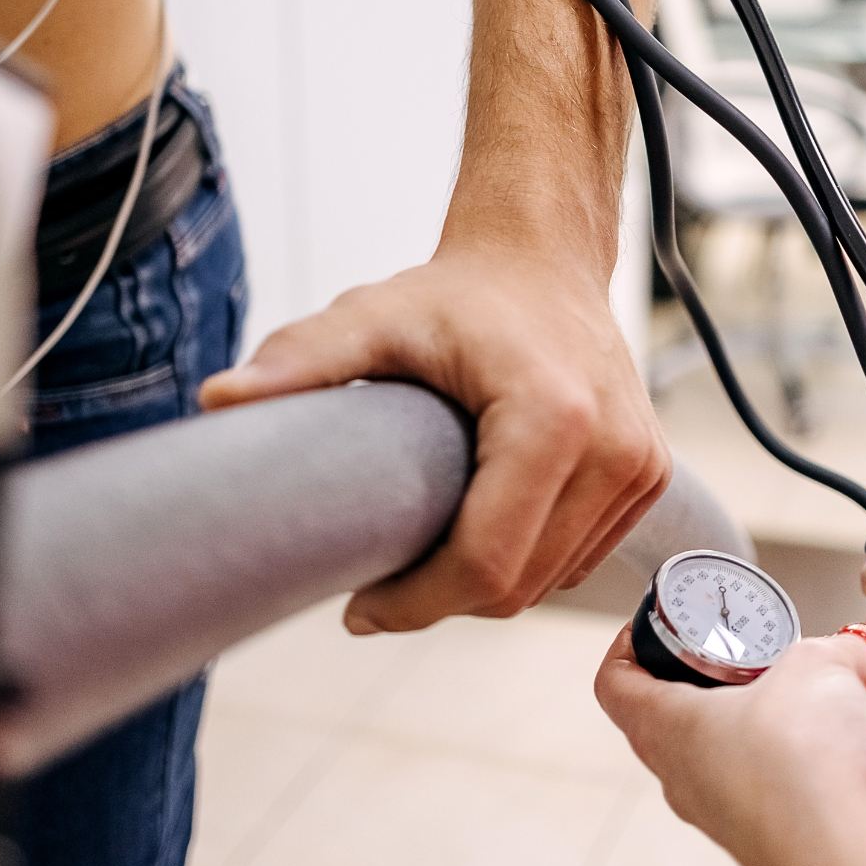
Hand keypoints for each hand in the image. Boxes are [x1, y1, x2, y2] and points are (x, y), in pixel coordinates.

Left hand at [200, 241, 669, 633]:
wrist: (543, 257)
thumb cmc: (456, 294)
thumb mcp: (372, 317)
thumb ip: (300, 359)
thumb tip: (216, 401)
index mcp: (554, 420)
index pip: (485, 565)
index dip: (415, 604)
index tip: (358, 608)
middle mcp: (616, 452)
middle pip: (516, 588)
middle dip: (440, 601)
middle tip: (378, 585)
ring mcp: (640, 468)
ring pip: (549, 584)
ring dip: (483, 587)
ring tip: (422, 555)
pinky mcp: (648, 479)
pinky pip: (577, 562)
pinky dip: (524, 565)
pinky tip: (476, 534)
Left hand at [595, 626, 865, 865]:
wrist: (845, 859)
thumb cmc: (799, 764)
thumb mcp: (817, 666)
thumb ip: (836, 652)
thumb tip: (852, 654)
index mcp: (667, 728)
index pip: (617, 683)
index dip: (629, 645)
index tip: (660, 623)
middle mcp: (689, 777)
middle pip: (699, 712)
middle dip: (750, 676)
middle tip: (782, 654)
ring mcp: (733, 814)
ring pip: (765, 745)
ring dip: (812, 712)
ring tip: (858, 687)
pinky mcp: (781, 838)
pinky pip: (803, 781)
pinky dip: (836, 753)